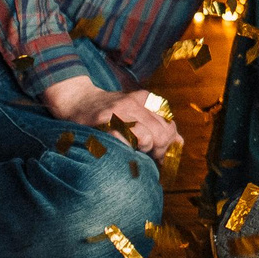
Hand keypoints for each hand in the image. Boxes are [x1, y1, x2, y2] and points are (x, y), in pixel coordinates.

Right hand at [40, 77, 180, 154]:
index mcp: (147, 100)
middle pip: (162, 134)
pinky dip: (125, 151)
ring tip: (133, 152)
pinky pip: (125, 141)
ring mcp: (120, 111)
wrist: (77, 100)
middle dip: (158, 151)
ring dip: (142, 151)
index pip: (170, 126)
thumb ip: (159, 126)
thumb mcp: (137, 113)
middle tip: (148, 157)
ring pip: (147, 138)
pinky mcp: (104, 121)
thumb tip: (181, 143)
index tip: (158, 155)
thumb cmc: (109, 112)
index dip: (167, 145)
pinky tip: (120, 149)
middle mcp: (136, 103)